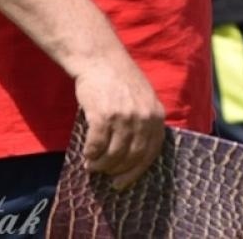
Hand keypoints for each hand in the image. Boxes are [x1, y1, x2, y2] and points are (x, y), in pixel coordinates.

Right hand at [74, 52, 166, 188]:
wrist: (101, 60)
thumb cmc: (120, 81)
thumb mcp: (144, 99)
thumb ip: (144, 123)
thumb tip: (133, 157)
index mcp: (156, 114)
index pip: (151, 151)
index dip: (137, 170)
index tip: (123, 182)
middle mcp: (143, 117)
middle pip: (132, 156)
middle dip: (117, 170)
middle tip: (106, 175)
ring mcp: (124, 117)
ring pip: (114, 154)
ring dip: (102, 165)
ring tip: (93, 166)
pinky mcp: (103, 115)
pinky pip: (96, 145)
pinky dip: (91, 154)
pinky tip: (86, 155)